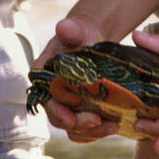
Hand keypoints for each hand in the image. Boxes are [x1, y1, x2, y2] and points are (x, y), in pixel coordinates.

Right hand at [33, 15, 120, 143]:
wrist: (92, 41)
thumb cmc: (81, 34)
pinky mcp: (80, 113)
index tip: (72, 119)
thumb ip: (71, 29)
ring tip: (113, 126)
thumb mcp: (77, 30)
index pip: (45, 98)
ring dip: (92, 132)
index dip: (57, 111)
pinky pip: (85, 130)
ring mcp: (66, 106)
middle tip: (99, 121)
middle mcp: (51, 94)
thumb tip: (64, 26)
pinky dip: (98, 132)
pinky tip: (115, 126)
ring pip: (73, 129)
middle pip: (59, 118)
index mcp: (43, 76)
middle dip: (79, 125)